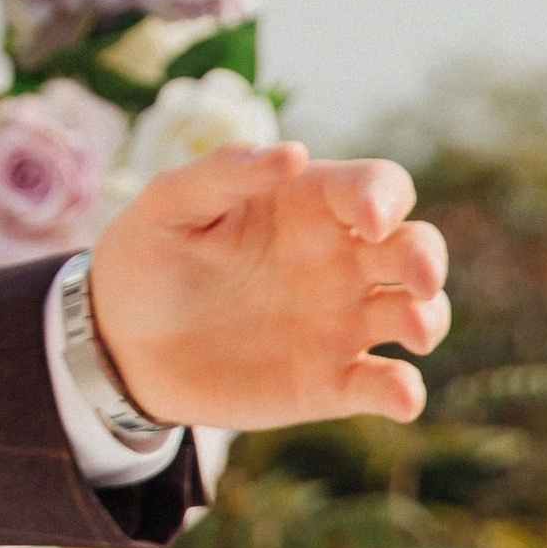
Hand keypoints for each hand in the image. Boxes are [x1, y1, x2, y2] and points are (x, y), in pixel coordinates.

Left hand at [89, 144, 449, 429]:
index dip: (386, 196)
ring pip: (415, 313)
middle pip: (412, 247)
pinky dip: (403, 391)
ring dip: (429, 319)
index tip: (366, 218)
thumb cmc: (145, 258)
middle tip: (415, 277)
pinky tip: (400, 395)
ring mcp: (339, 322)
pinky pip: (383, 385)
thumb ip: (222, 173)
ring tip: (413, 329)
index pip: (374, 186)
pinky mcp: (329, 380)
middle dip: (426, 258)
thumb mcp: (167, 206)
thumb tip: (293, 152)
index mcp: (305, 207)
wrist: (118, 343)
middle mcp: (336, 261)